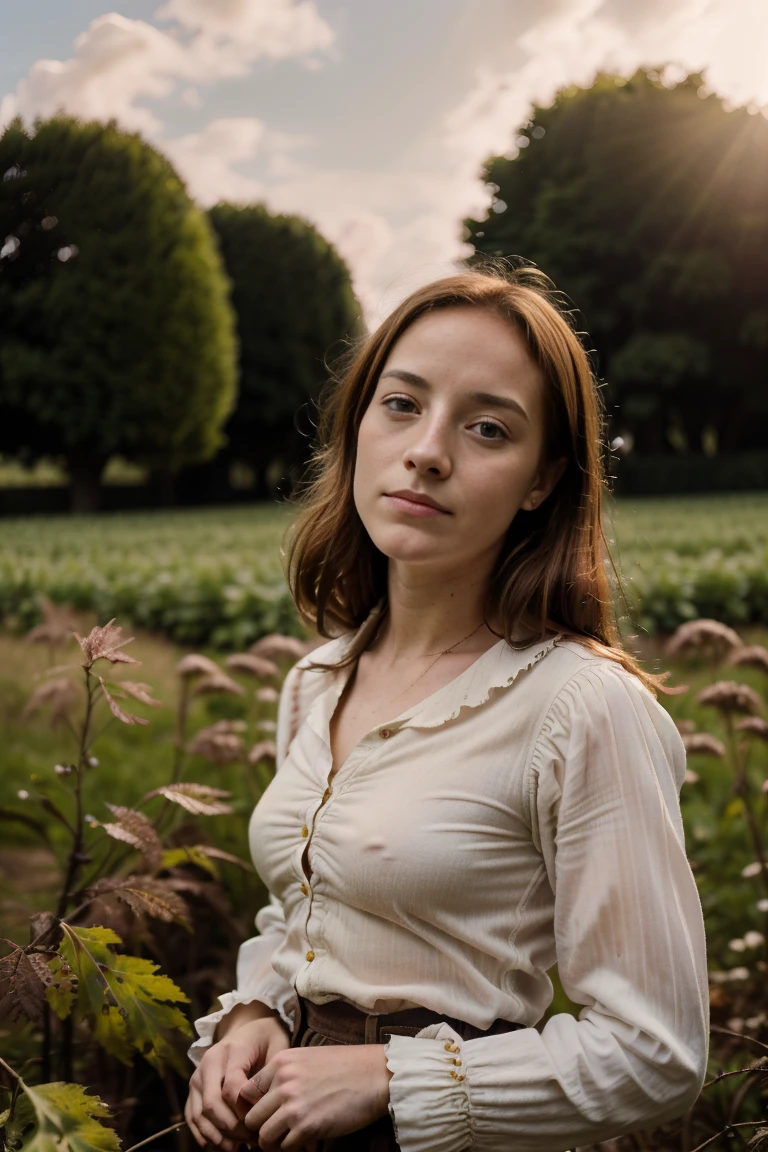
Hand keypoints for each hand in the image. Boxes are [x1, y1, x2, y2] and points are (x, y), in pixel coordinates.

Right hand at [186, 1012, 290, 1149]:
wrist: (248, 1026)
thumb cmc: (266, 1039)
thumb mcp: (278, 1046)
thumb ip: (272, 1074)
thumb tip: (267, 1107)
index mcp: (232, 1051)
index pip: (231, 1088)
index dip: (245, 1110)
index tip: (260, 1121)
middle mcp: (209, 1062)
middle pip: (213, 1104)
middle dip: (232, 1128)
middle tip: (251, 1139)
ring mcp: (198, 1076)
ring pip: (200, 1114)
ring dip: (218, 1136)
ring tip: (238, 1147)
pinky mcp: (194, 1087)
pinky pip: (192, 1116)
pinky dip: (203, 1134)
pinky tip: (221, 1145)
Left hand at [238, 1044, 392, 1150]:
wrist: (375, 1075)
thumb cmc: (346, 1067)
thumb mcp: (308, 1059)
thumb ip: (285, 1075)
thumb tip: (268, 1099)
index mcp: (281, 1063)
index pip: (245, 1092)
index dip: (254, 1107)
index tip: (266, 1114)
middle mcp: (283, 1082)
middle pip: (251, 1118)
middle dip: (262, 1128)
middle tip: (276, 1132)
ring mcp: (293, 1105)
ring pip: (264, 1137)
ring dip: (275, 1142)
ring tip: (290, 1138)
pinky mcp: (307, 1126)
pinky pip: (286, 1146)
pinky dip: (294, 1147)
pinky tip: (306, 1140)